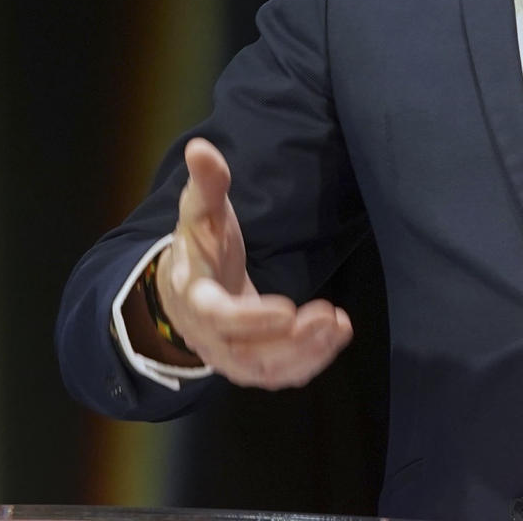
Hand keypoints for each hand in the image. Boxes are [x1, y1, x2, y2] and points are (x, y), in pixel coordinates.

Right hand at [151, 138, 352, 388]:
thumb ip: (207, 184)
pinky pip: (279, 375)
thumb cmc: (199, 248)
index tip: (288, 309)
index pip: (220, 317)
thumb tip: (201, 147)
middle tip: (328, 316)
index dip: (252, 319)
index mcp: (195, 297)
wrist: (185, 291)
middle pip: (247, 353)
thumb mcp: (200, 212)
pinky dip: (310, 362)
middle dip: (290, 341)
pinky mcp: (250, 365)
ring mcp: (230, 357)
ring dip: (306, 354)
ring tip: (338, 325)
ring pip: (267, 370)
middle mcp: (210, 337)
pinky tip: (337, 336)